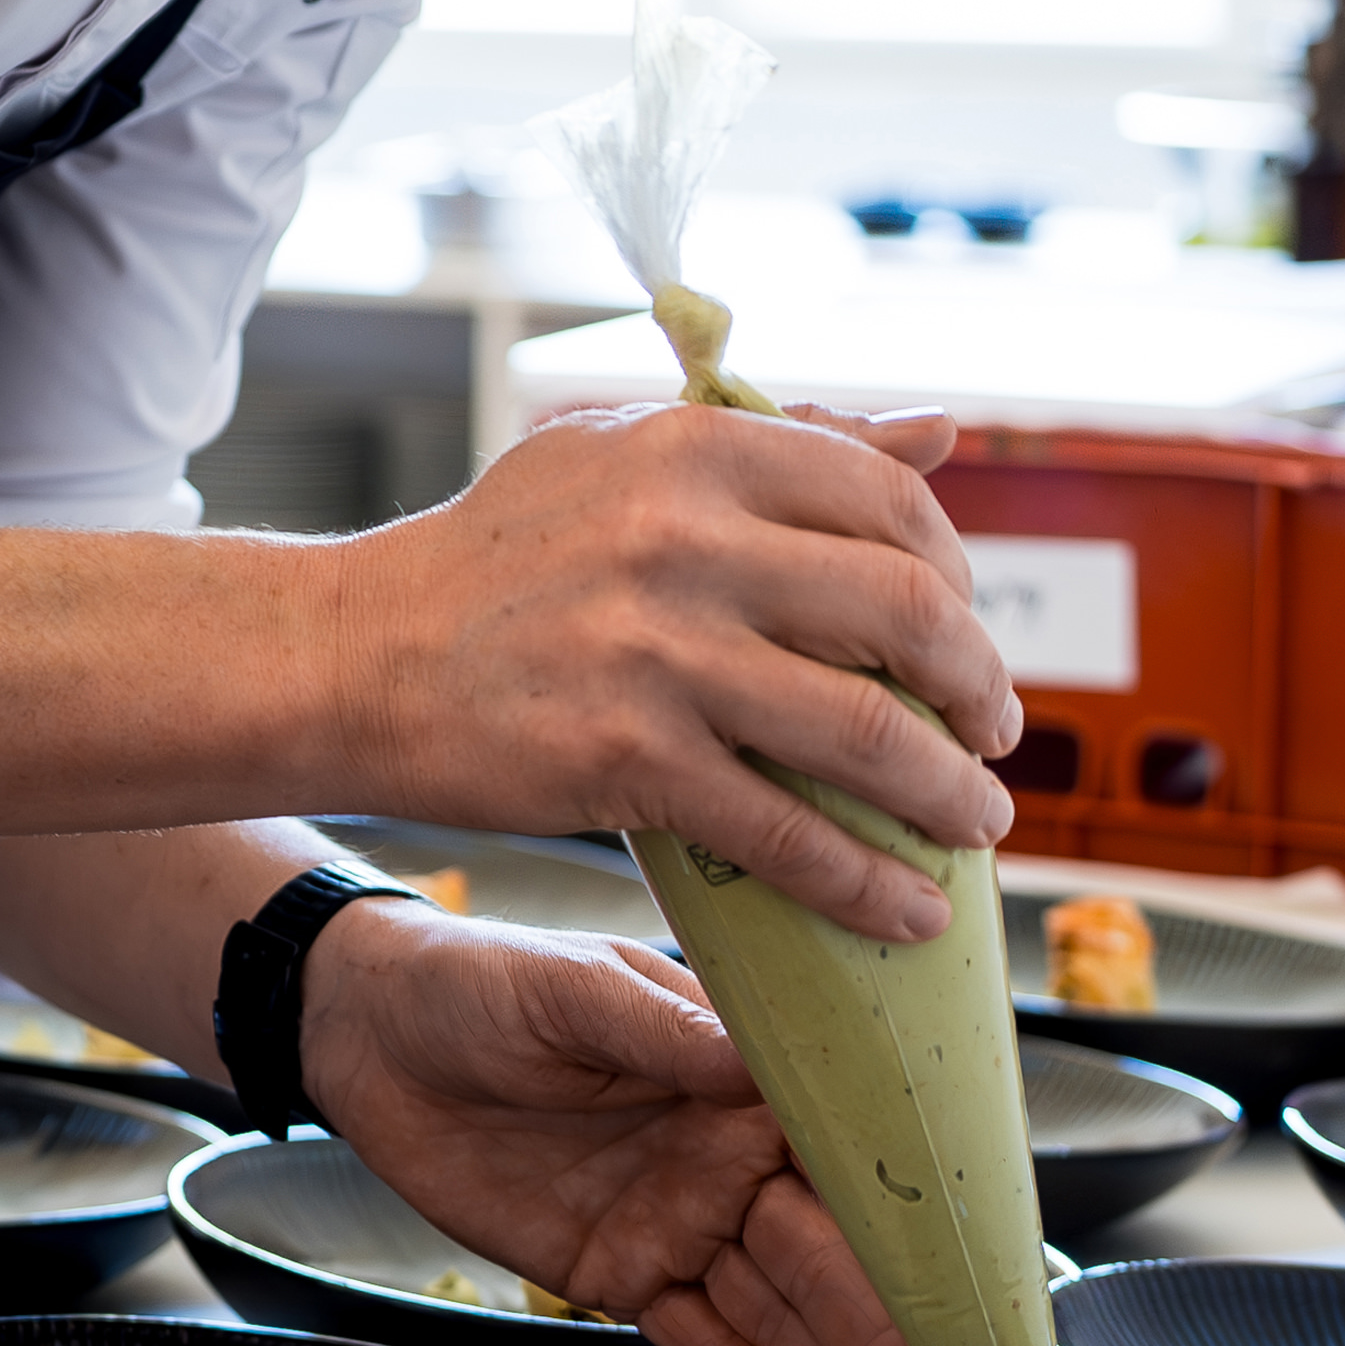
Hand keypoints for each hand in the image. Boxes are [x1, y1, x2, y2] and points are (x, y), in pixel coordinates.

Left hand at [300, 902, 957, 1345]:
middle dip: (893, 1341)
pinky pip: (702, 1343)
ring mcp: (679, 1222)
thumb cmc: (476, 980)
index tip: (972, 1299)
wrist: (371, 1033)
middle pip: (829, 1261)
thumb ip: (661, 1030)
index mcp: (738, 1079)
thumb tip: (752, 1063)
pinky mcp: (622, 1273)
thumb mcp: (570, 989)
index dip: (911, 1233)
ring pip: (779, 1317)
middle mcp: (727, 1160)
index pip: (844, 1163)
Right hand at [311, 402, 1018, 940]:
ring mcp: (656, 654)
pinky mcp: (625, 758)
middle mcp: (682, 540)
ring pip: (869, 732)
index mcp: (691, 452)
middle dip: (980, 689)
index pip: (891, 506)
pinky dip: (865, 882)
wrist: (353, 654)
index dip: (957, 580)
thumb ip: (784, 441)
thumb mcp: (621, 455)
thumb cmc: (489, 558)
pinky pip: (783, 831)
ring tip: (973, 828)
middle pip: (909, 612)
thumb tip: (939, 435)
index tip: (962, 634)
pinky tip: (904, 911)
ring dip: (950, 795)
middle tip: (991, 737)